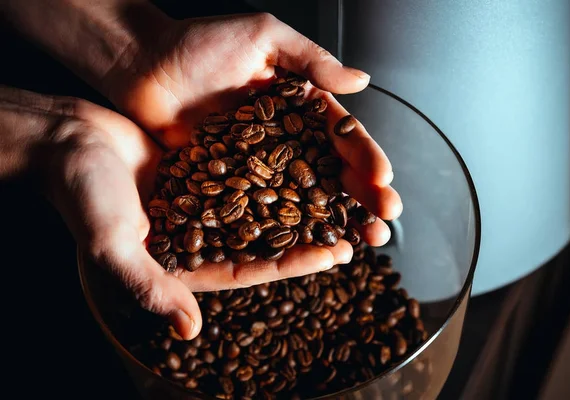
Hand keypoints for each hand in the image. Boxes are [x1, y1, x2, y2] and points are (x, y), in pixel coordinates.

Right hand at [0, 87, 354, 338]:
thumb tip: (187, 332)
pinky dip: (275, 166)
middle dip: (308, 234)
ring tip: (340, 195)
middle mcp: (200, 234)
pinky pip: (247, 169)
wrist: (67, 142)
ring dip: (299, 200)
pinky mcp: (203, 167)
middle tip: (352, 228)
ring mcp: (204, 199)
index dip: (293, 262)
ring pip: (262, 203)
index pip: (250, 268)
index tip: (332, 252)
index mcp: (184, 261)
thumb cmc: (82, 195)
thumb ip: (149, 285)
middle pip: (265, 239)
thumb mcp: (114, 244)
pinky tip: (306, 158)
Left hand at [105, 12, 402, 248]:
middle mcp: (285, 139)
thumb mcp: (264, 37)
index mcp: (300, 105)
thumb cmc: (200, 43)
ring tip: (362, 242)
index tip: (384, 180)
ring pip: (304, 197)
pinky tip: (308, 247)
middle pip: (331, 173)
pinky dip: (286, 229)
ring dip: (334, 221)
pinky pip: (262, 209)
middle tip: (385, 223)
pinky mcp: (230, 184)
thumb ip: (311, 60)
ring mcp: (258, 165)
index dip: (365, 158)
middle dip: (362, 198)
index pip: (341, 135)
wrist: (144, 65)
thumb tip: (361, 82)